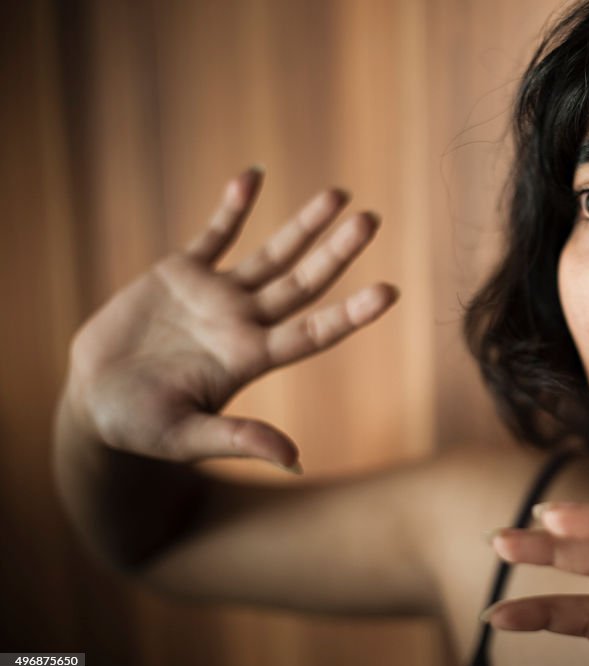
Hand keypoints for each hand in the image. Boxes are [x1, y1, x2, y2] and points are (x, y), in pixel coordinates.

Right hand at [67, 167, 396, 469]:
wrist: (94, 403)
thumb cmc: (140, 429)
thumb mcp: (187, 439)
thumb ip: (239, 441)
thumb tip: (295, 461)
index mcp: (251, 359)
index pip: (315, 333)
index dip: (353, 314)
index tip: (390, 292)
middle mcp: (244, 322)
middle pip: (303, 282)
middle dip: (337, 251)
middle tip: (372, 220)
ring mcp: (216, 295)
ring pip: (271, 253)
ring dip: (303, 224)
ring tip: (340, 194)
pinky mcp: (180, 274)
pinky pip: (214, 233)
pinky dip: (233, 206)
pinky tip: (254, 177)